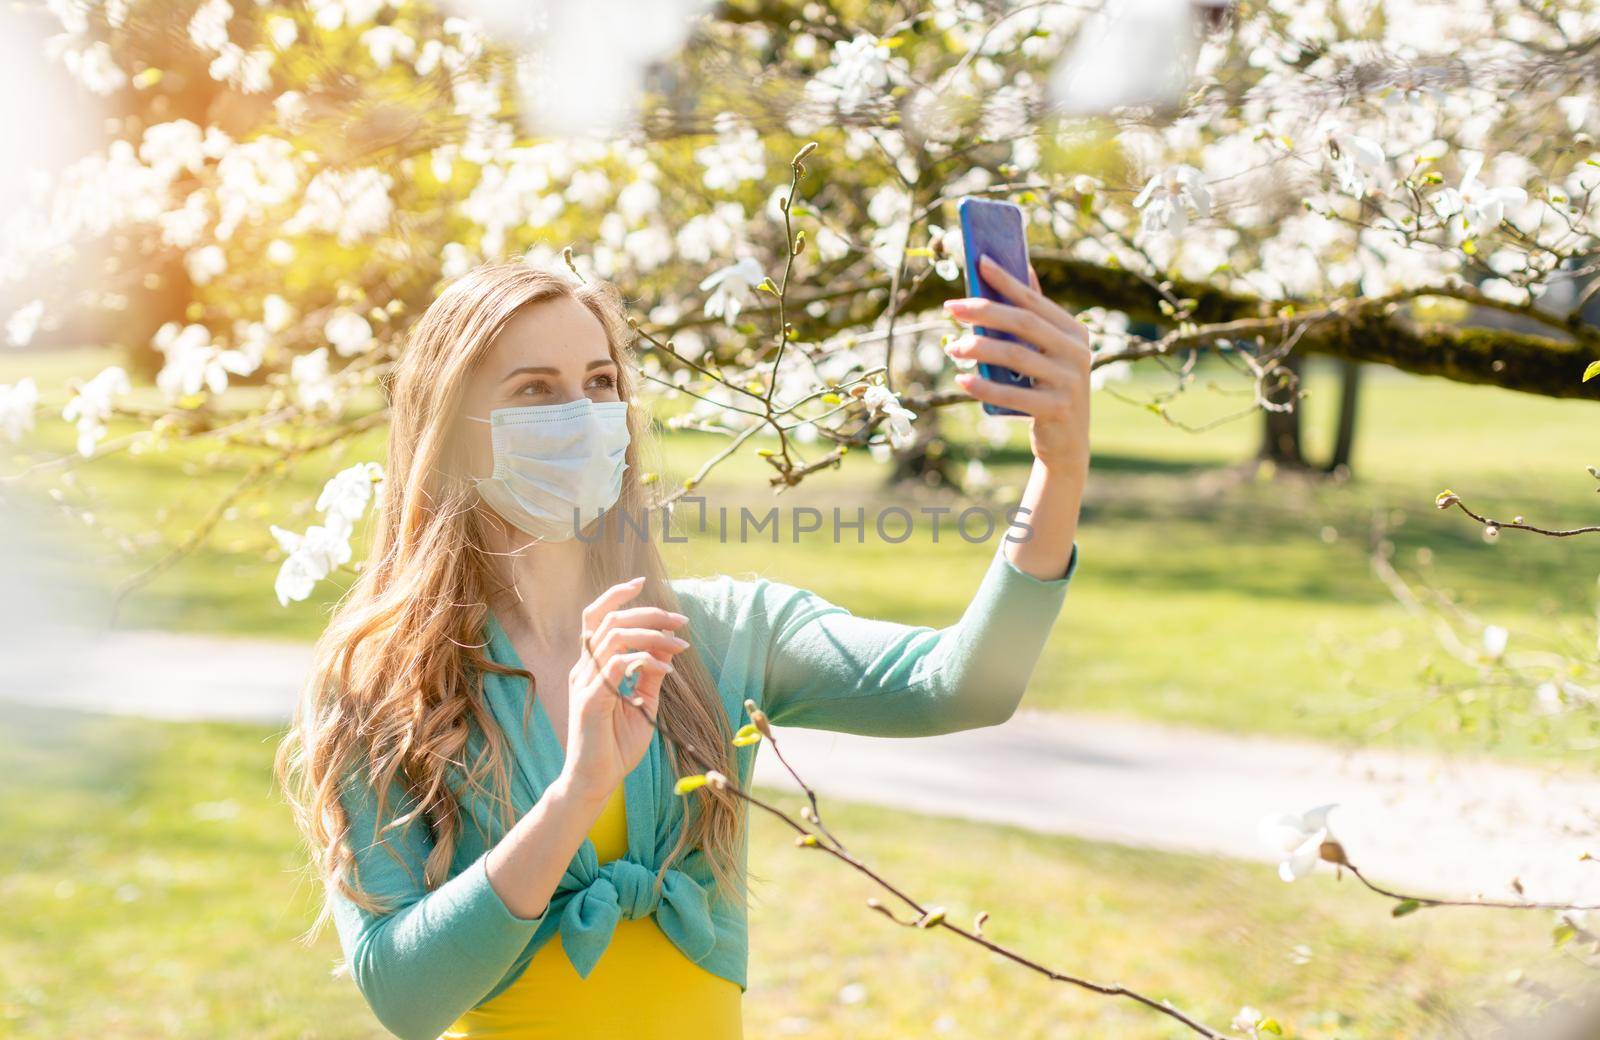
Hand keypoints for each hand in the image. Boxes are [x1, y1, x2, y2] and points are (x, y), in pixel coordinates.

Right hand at [562, 576, 690, 799]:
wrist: (595, 781)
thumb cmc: (615, 744)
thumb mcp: (642, 702)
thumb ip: (650, 674)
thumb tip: (667, 647)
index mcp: (591, 666)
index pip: (595, 617)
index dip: (616, 595)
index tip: (642, 583)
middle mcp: (583, 669)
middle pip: (610, 620)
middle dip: (649, 614)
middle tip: (680, 621)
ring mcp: (584, 683)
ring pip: (615, 637)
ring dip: (652, 635)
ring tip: (679, 645)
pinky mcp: (590, 701)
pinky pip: (619, 666)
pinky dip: (647, 662)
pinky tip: (667, 671)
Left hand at [942, 254, 1092, 474]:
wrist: (1067, 443)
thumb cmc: (1048, 389)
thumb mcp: (1046, 353)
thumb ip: (1035, 318)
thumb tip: (1022, 270)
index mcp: (1074, 332)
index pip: (1034, 300)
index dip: (1006, 280)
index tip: (979, 261)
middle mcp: (1077, 352)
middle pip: (1023, 323)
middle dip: (984, 311)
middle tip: (951, 307)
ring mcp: (1069, 381)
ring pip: (1015, 355)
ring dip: (978, 347)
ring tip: (952, 347)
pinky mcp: (1056, 409)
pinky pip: (1012, 393)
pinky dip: (984, 385)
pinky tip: (961, 379)